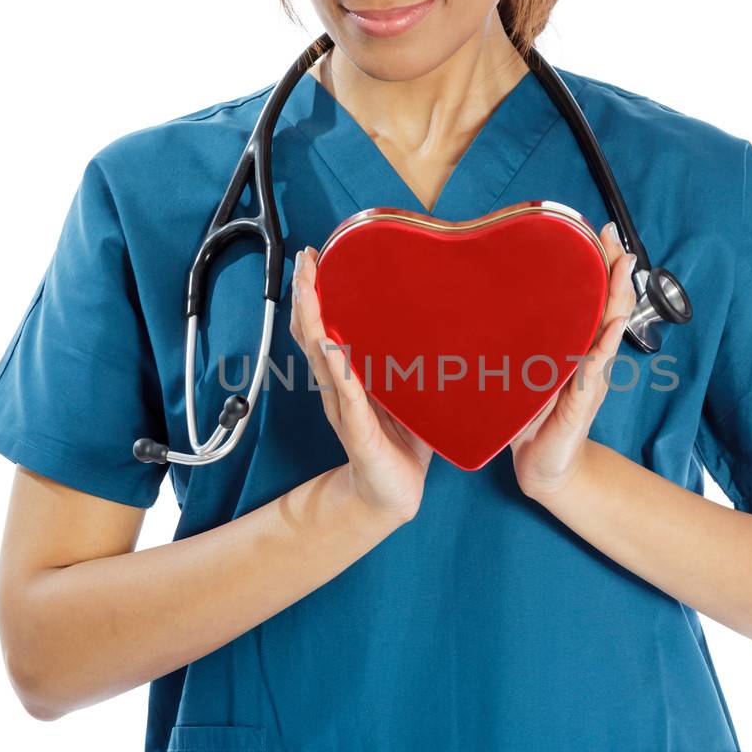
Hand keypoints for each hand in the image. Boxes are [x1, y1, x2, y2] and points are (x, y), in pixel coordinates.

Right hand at [290, 245, 432, 520]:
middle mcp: (338, 387)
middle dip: (306, 295)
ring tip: (308, 290)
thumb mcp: (409, 392)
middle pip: (313, 333)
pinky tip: (332, 345)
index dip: (315, 293)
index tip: (314, 257)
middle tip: (305, 259)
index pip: (323, 326)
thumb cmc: (402, 441)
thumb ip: (415, 360)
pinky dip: (338, 368)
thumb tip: (445, 319)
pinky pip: (346, 395)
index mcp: (348, 375)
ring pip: (321, 356)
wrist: (394, 494)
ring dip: (314, 321)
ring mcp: (344, 407)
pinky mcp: (358, 430)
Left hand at [509, 222, 636, 500]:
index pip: (590, 298)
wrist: (542, 468)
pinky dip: (605, 344)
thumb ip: (517, 343)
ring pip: (608, 329)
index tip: (597, 232)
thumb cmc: (531, 420)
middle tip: (613, 236)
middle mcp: (588, 357)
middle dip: (613, 270)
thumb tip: (489, 307)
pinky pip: (596, 367)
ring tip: (624, 267)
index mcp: (574, 347)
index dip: (597, 266)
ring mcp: (590, 377)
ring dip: (617, 298)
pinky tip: (612, 324)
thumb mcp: (522, 372)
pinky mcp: (584, 400)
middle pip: (607, 305)